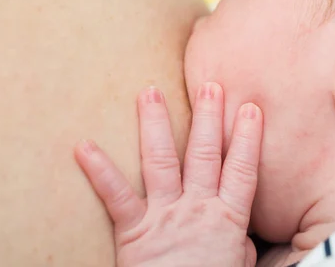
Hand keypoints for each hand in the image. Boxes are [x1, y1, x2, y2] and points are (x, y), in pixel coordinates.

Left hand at [74, 83, 262, 266]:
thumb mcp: (238, 264)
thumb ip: (238, 239)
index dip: (247, 138)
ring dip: (156, 124)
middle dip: (208, 118)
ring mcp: (164, 216)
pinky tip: (83, 146)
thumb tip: (237, 228)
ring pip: (161, 161)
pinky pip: (115, 196)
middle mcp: (196, 209)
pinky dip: (98, 170)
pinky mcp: (133, 231)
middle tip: (210, 85)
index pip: (242, 170)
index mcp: (227, 218)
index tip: (251, 108)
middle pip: (204, 155)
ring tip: (150, 92)